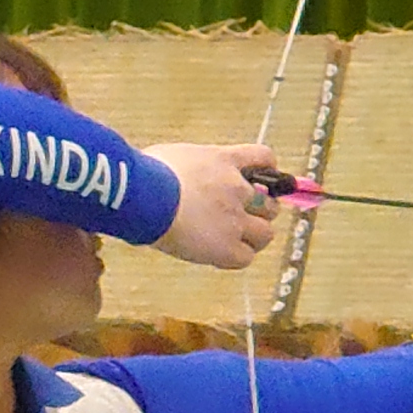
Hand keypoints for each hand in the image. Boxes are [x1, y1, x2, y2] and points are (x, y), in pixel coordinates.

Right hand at [142, 145, 286, 271]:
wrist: (142, 196)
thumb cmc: (145, 173)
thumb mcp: (171, 156)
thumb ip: (188, 166)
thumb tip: (177, 174)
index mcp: (224, 160)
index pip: (263, 157)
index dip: (268, 169)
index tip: (264, 176)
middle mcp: (236, 189)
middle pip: (270, 203)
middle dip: (260, 211)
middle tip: (243, 217)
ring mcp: (234, 219)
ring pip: (265, 233)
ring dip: (253, 237)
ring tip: (235, 240)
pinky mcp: (226, 247)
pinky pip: (245, 257)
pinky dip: (235, 257)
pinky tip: (218, 254)